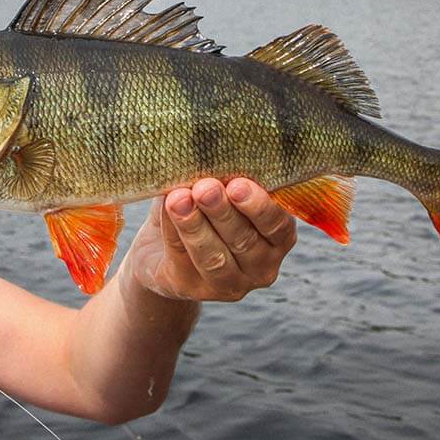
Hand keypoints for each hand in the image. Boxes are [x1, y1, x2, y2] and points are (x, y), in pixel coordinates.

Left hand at [122, 178, 296, 301]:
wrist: (161, 247)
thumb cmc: (201, 206)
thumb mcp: (220, 189)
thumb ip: (223, 176)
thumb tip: (208, 150)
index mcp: (278, 236)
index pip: (278, 225)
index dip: (259, 206)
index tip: (238, 184)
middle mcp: (262, 266)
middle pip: (245, 240)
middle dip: (223, 212)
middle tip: (206, 187)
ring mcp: (230, 284)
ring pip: (214, 257)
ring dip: (195, 225)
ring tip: (179, 198)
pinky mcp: (192, 289)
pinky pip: (182, 259)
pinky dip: (172, 230)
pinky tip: (166, 207)